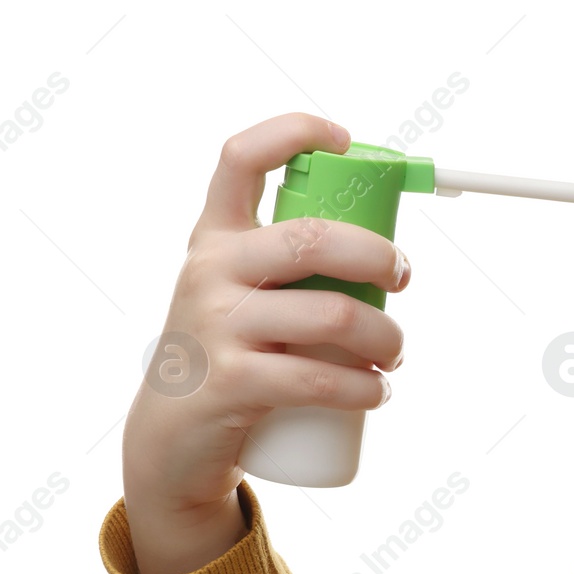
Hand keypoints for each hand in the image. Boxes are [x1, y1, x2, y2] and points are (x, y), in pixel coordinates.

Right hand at [123, 112, 410, 518]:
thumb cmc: (231, 351)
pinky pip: (320, 378)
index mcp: (217, 236)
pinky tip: (379, 390)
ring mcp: (216, 326)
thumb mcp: (242, 291)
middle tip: (402, 278)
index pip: (242, 158)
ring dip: (386, 337)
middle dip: (378, 255)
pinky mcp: (230, 383)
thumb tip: (386, 248)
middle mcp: (210, 270)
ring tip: (394, 353)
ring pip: (333, 315)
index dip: (294, 133)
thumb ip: (291, 261)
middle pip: (312, 238)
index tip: (344, 140)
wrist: (170, 440)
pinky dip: (366, 386)